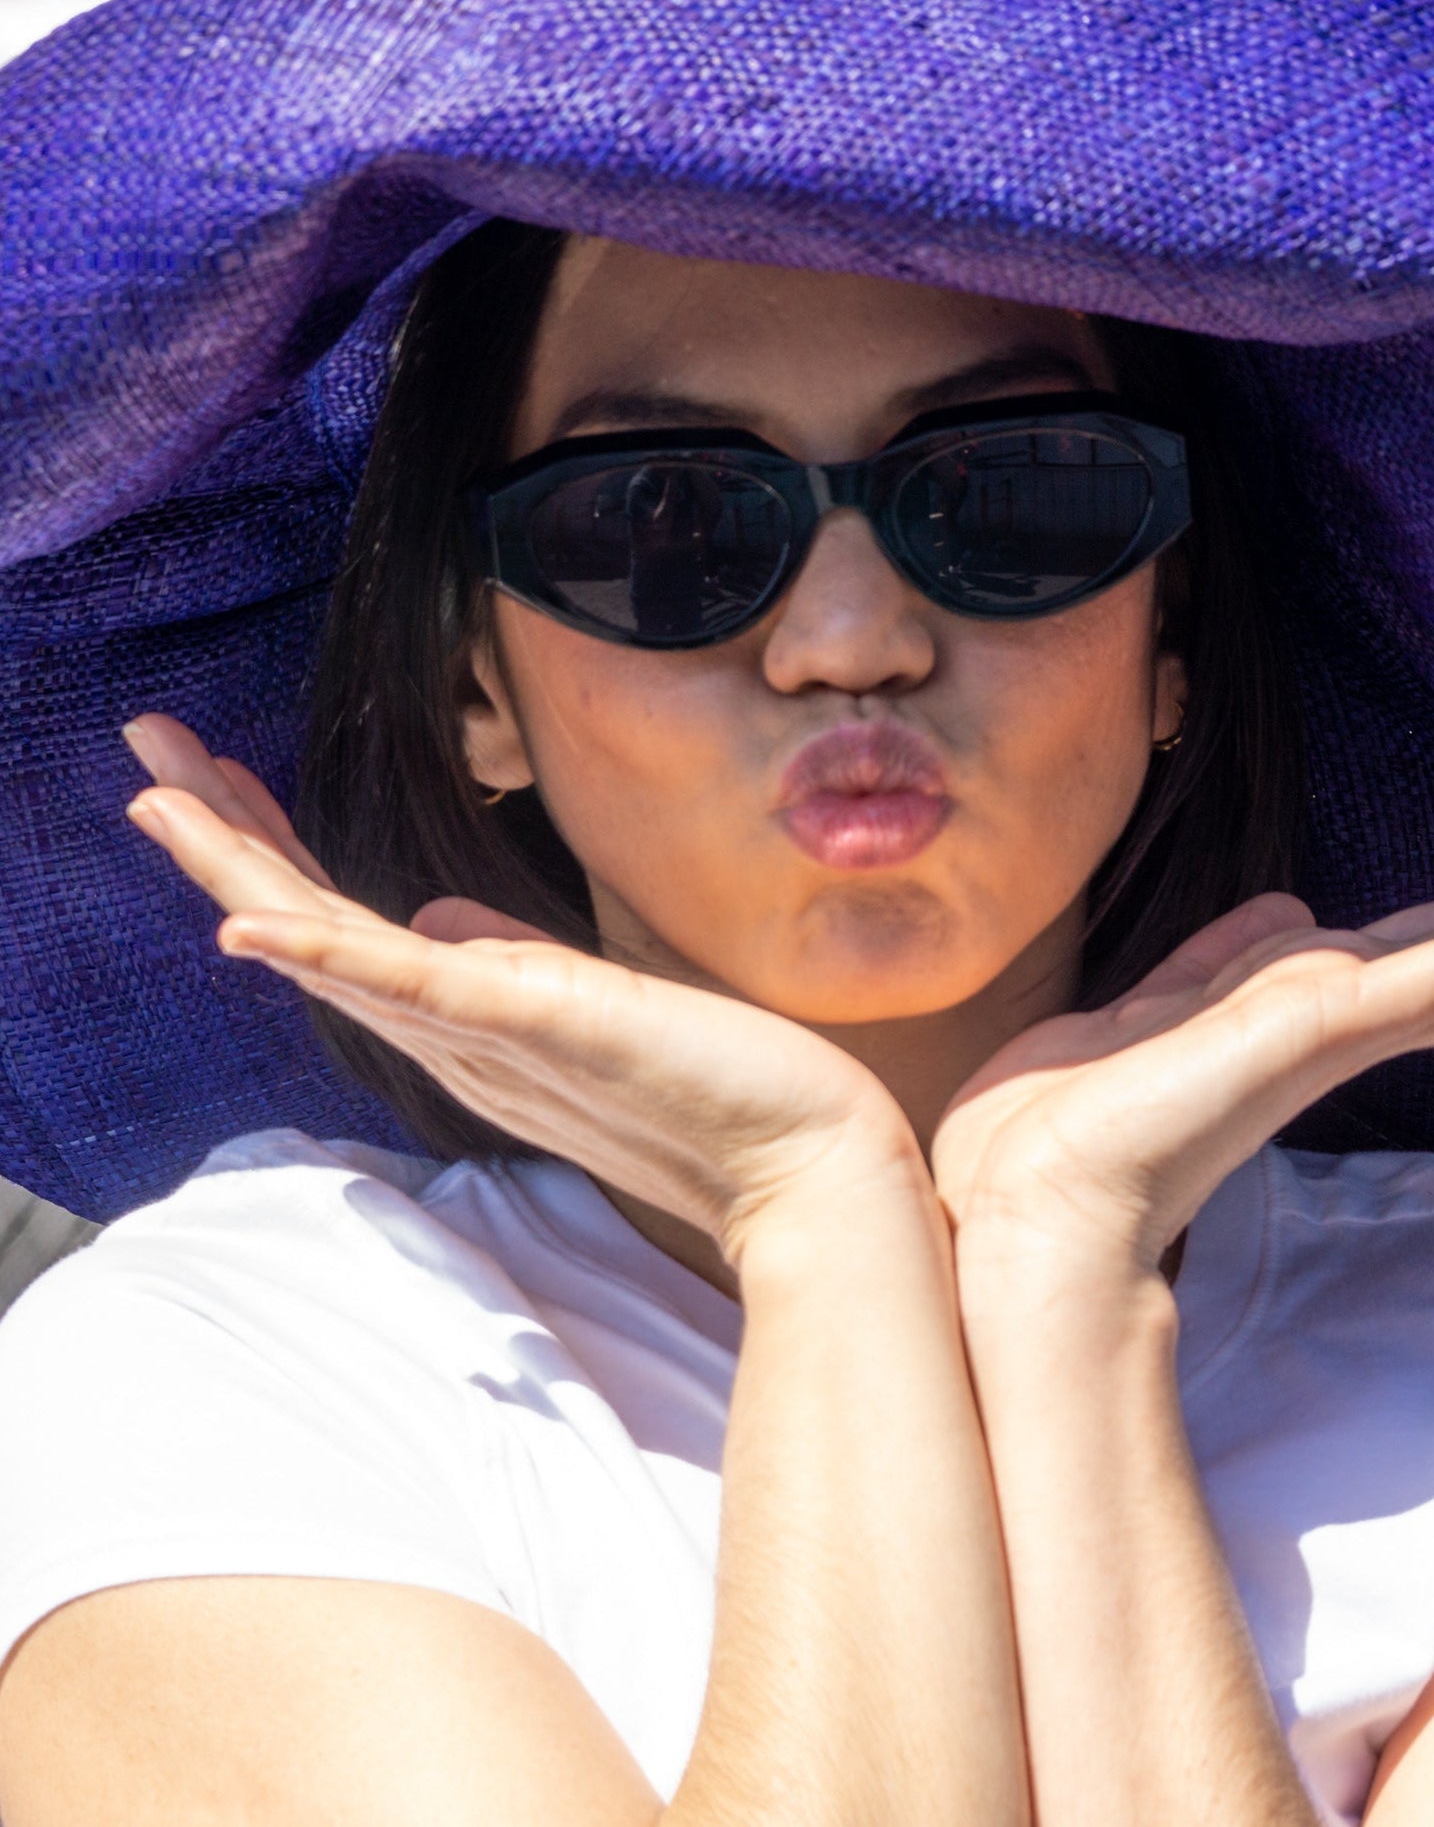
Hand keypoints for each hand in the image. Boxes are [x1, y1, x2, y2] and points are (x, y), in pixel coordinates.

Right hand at [122, 715, 916, 1259]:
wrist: (801, 1163)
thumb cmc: (708, 1084)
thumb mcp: (586, 1002)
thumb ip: (502, 960)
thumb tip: (434, 916)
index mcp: (463, 1017)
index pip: (342, 924)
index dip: (270, 854)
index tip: (211, 782)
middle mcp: (450, 1032)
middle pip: (307, 925)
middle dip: (221, 840)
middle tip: (143, 757)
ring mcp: (482, 1033)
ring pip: (331, 942)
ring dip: (239, 870)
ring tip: (159, 802)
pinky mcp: (530, 1026)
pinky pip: (408, 986)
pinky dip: (325, 952)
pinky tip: (251, 922)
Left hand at [934, 868, 1433, 1277]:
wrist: (1026, 1201)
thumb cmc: (1056, 1126)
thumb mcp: (1147, 1015)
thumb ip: (1213, 965)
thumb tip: (1285, 911)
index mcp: (1270, 1020)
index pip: (1387, 966)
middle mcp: (1308, 1026)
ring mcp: (1316, 1031)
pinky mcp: (1314, 1030)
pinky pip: (1422, 981)